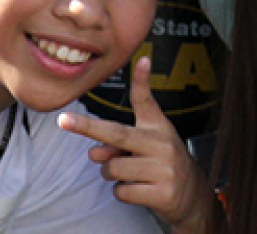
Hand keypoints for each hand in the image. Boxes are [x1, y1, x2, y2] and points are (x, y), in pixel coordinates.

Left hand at [58, 57, 215, 233]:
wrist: (192, 196)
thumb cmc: (162, 164)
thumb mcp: (147, 145)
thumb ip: (118, 142)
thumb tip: (93, 153)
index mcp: (158, 127)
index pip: (147, 100)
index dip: (143, 80)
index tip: (143, 59)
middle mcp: (162, 144)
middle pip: (117, 134)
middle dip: (87, 126)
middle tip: (63, 121)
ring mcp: (164, 169)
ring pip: (113, 169)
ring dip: (111, 174)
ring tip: (130, 174)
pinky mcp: (163, 193)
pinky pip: (122, 191)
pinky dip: (122, 192)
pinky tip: (139, 189)